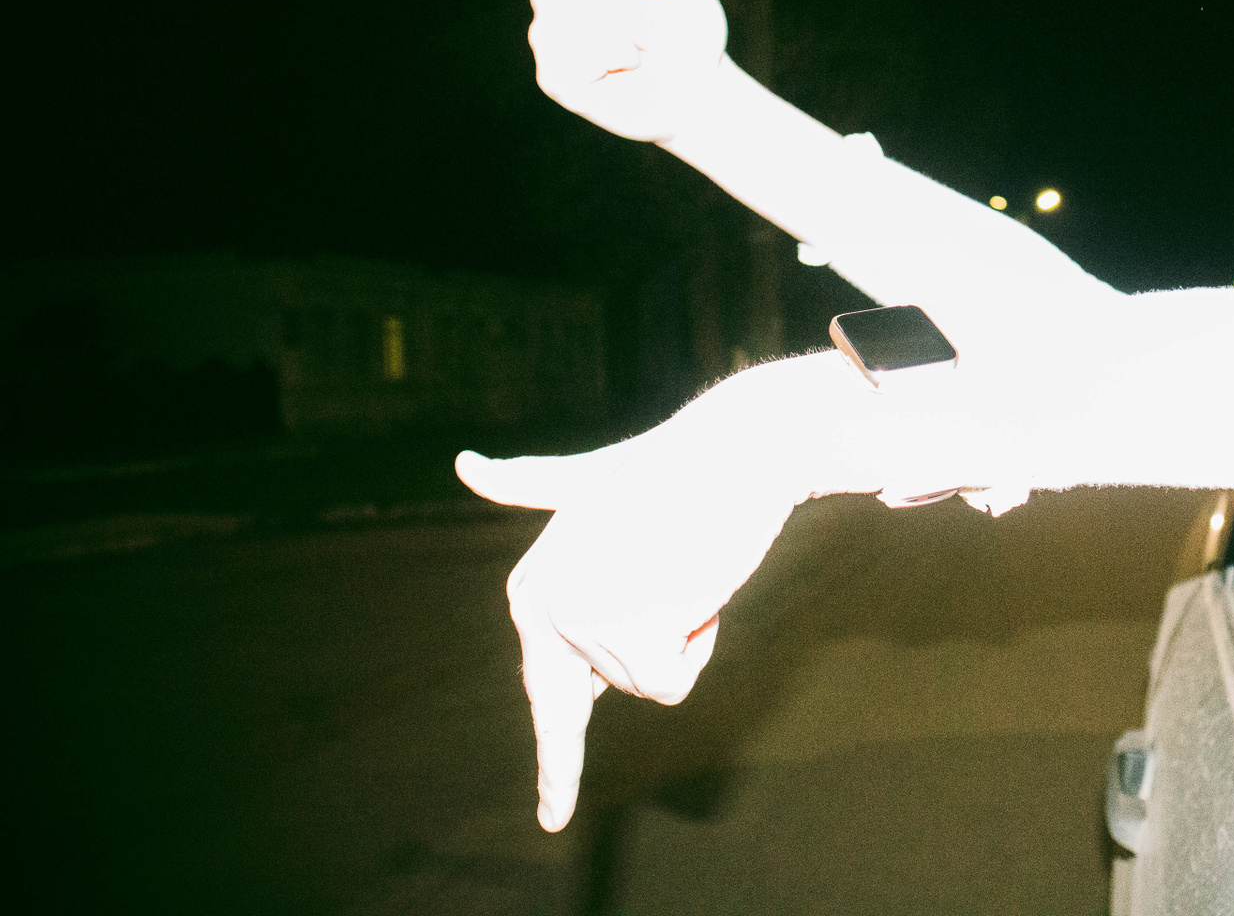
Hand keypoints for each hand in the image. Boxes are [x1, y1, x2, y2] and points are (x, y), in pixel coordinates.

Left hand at [457, 445, 794, 831]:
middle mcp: (541, 608)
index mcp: (532, 586)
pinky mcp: (621, 631)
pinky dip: (698, 641)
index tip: (556, 820)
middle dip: (636, 680)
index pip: (545, 692)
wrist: (735, 447)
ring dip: (685, 633)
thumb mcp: (590, 484)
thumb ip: (531, 485)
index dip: (557, 763)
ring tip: (685, 563)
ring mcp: (577, 622)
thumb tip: (465, 464)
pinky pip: (669, 683)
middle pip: (607, 690)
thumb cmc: (677, 466)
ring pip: (648, 683)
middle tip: (646, 648)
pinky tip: (695, 583)